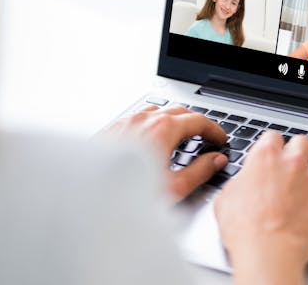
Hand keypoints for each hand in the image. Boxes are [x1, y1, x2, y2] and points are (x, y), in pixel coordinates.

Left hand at [105, 106, 227, 200]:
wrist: (87, 195)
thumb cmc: (125, 196)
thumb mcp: (173, 188)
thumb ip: (200, 171)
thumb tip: (216, 161)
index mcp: (163, 130)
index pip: (198, 121)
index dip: (215, 130)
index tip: (220, 139)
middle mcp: (144, 120)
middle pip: (180, 111)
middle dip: (197, 123)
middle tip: (207, 138)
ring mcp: (127, 122)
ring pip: (159, 112)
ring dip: (175, 121)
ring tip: (182, 138)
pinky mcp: (113, 129)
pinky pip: (140, 118)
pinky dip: (155, 124)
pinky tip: (154, 141)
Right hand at [215, 133, 307, 282]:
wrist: (269, 252)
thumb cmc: (246, 230)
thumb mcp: (227, 198)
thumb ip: (241, 181)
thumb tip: (244, 182)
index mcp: (265, 157)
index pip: (273, 136)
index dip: (273, 147)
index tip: (272, 155)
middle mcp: (292, 162)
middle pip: (302, 142)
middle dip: (298, 151)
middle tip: (293, 165)